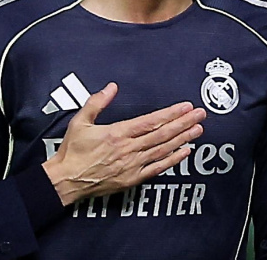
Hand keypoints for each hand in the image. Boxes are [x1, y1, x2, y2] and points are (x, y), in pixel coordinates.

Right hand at [42, 82, 205, 205]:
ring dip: (182, 139)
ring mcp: (132, 165)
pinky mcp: (132, 178)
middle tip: (200, 115)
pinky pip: (157, 168)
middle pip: (162, 134)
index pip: (150, 121)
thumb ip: (97, 102)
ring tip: (198, 130)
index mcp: (117, 133)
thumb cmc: (72, 151)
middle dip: (183, 123)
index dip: (170, 113)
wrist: (65, 180)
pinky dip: (172, 160)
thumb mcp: (80, 121)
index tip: (185, 107)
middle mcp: (128, 149)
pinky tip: (185, 152)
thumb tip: (111, 87)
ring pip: (163, 149)